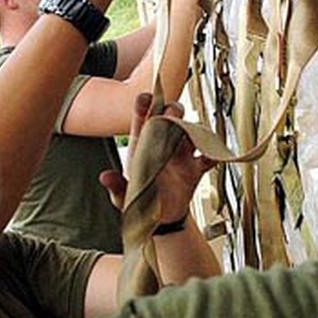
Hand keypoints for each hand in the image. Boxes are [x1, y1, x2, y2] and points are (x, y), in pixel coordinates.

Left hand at [100, 94, 215, 222]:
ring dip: (192, 129)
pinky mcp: (194, 169)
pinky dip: (212, 154)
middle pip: (170, 117)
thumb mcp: (123, 196)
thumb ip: (116, 186)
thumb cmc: (139, 202)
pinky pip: (207, 157)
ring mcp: (180, 155)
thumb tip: (104, 177)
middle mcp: (162, 145)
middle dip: (172, 111)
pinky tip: (212, 155)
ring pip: (190, 131)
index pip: (142, 118)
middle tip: (172, 115)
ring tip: (191, 134)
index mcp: (143, 145)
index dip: (145, 105)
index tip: (147, 98)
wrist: (160, 219)